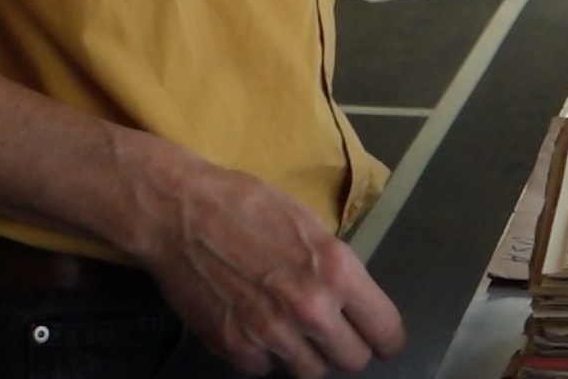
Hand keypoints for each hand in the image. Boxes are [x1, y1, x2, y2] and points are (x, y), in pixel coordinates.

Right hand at [135, 159, 403, 377]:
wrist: (180, 213)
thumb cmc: (246, 206)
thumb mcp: (309, 226)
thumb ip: (336, 270)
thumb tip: (354, 302)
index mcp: (336, 271)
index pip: (385, 331)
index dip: (386, 338)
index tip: (381, 340)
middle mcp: (310, 310)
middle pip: (353, 361)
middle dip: (346, 347)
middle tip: (332, 332)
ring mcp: (270, 333)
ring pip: (311, 372)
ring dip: (306, 354)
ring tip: (290, 326)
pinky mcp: (235, 348)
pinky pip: (265, 369)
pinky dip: (264, 354)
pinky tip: (255, 325)